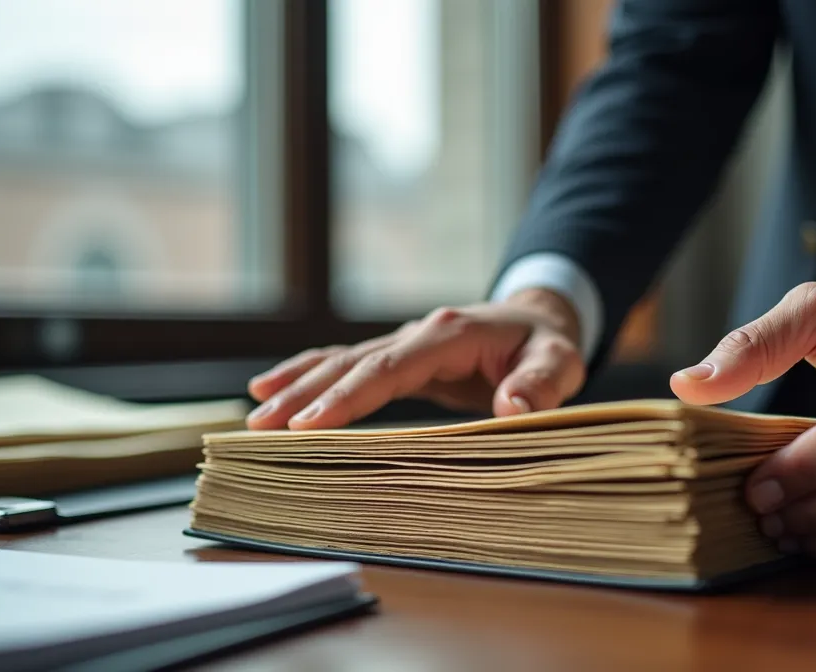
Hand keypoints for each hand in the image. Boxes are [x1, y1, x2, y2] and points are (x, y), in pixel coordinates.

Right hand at [246, 289, 585, 429]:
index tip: (311, 425)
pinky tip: (271, 390)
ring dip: (296, 387)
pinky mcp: (396, 357)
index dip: (349, 396)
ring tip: (254, 415)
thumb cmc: (546, 346)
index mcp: (449, 334)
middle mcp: (417, 333)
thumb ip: (541, 383)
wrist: (537, 321)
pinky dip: (307, 376)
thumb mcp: (561, 362)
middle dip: (306, 395)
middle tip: (262, 428)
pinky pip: (346, 365)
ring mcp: (402, 343)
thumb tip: (513, 407)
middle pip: (352, 364)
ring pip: (340, 362)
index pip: (389, 367)